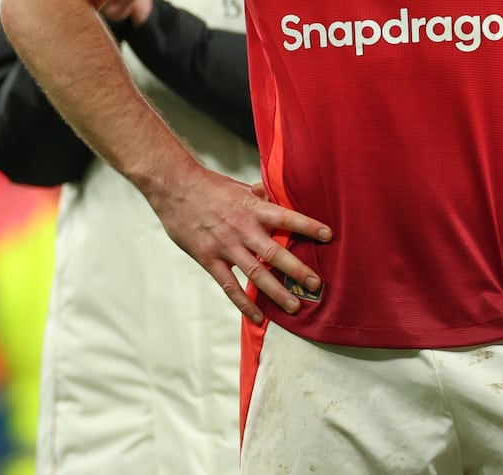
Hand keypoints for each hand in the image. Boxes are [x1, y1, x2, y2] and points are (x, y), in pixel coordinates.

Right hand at [147, 165, 332, 323]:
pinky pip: (228, 285)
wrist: (174, 186)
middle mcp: (242, 228)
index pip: (286, 217)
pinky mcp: (208, 258)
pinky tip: (257, 316)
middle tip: (317, 285)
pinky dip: (243, 303)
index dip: (308, 226)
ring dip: (276, 292)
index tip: (329, 235)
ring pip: (255, 273)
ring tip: (295, 306)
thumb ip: (260, 195)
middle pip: (274, 252)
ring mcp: (225, 246)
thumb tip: (277, 195)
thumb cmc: (209, 185)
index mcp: (252, 208)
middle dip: (297, 270)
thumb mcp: (239, 186)